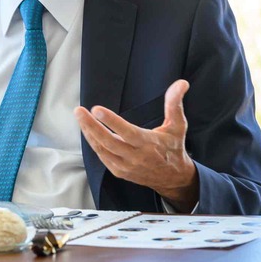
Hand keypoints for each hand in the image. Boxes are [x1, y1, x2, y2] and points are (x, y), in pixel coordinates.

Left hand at [74, 79, 197, 211]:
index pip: (126, 132)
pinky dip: (94, 144)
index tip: (96, 109)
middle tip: (78, 111)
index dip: (111, 121)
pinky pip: (102, 157)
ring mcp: (125, 166)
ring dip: (89, 133)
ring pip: (102, 150)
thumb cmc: (174, 147)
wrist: (173, 178)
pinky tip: (87, 131)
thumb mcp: (178, 125)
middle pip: (108, 142)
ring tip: (80, 117)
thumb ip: (175, 103)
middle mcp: (135, 157)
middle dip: (91, 126)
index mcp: (148, 144)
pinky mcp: (119, 172)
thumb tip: (181, 83)